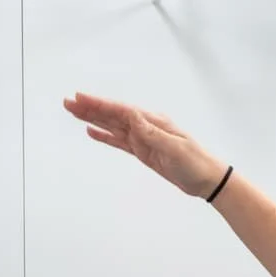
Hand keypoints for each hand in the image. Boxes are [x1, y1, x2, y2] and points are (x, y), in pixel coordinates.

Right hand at [63, 94, 225, 196]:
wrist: (207, 179)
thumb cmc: (196, 162)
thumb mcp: (175, 147)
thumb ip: (152, 133)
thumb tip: (132, 115)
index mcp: (153, 122)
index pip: (121, 110)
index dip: (100, 104)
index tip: (81, 97)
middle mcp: (145, 126)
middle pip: (113, 115)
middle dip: (90, 108)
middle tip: (68, 102)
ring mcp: (143, 139)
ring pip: (112, 126)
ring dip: (92, 119)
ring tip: (73, 112)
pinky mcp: (143, 152)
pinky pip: (119, 142)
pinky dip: (105, 136)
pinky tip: (91, 131)